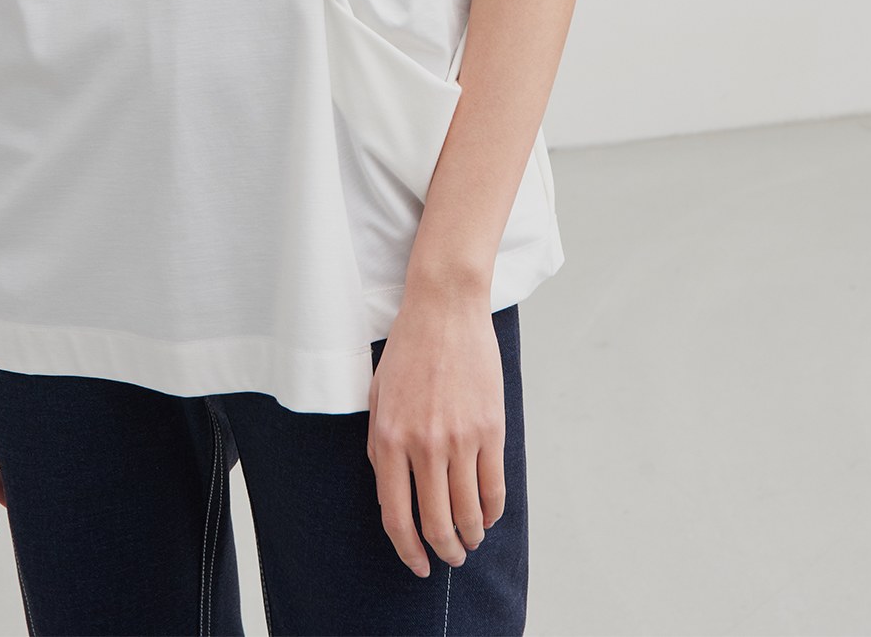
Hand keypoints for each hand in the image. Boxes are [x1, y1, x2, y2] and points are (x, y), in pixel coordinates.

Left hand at [365, 293, 506, 577]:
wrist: (444, 308)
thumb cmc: (408, 348)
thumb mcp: (376, 395)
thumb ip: (379, 445)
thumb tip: (391, 491)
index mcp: (388, 438)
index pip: (396, 515)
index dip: (407, 549)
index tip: (417, 563)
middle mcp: (423, 444)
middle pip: (435, 522)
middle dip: (444, 550)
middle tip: (449, 557)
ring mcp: (459, 438)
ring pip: (468, 511)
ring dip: (470, 536)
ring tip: (470, 540)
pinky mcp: (490, 428)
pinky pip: (494, 486)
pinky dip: (492, 511)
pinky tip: (487, 515)